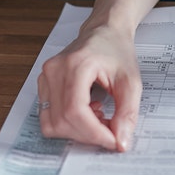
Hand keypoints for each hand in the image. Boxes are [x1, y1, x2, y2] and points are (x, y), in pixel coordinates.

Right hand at [37, 24, 141, 151]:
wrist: (104, 32)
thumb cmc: (116, 50)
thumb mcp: (131, 81)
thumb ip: (127, 113)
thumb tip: (120, 142)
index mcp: (76, 65)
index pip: (75, 111)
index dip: (94, 133)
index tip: (113, 141)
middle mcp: (54, 70)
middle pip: (62, 121)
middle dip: (88, 135)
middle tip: (110, 131)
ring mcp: (45, 77)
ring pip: (51, 123)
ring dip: (76, 131)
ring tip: (98, 118)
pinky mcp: (43, 85)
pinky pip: (48, 117)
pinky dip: (68, 124)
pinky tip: (87, 112)